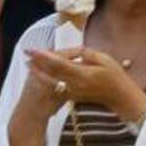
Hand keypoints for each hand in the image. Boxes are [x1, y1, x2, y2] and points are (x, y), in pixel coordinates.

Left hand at [26, 47, 145, 122]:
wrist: (119, 97)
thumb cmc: (115, 76)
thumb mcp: (105, 59)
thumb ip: (86, 53)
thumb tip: (74, 50)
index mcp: (83, 74)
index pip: (59, 64)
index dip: (44, 56)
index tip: (33, 49)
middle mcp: (75, 84)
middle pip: (51, 73)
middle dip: (38, 63)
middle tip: (26, 53)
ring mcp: (73, 92)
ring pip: (51, 82)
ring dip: (39, 72)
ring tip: (29, 63)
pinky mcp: (72, 96)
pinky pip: (56, 87)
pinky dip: (46, 80)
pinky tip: (41, 74)